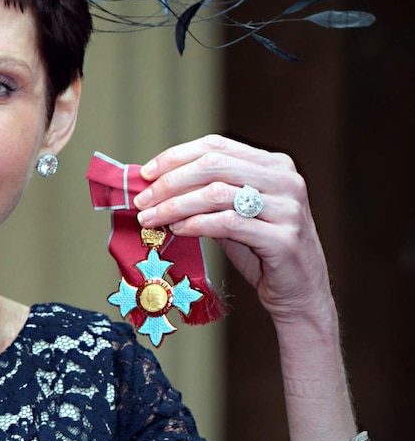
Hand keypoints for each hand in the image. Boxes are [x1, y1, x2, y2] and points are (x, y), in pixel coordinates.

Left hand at [132, 134, 332, 324]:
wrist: (298, 293)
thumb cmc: (260, 251)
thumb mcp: (233, 213)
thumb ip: (206, 194)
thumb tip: (154, 186)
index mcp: (273, 165)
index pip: (216, 147)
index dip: (176, 156)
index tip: (146, 173)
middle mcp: (285, 180)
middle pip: (213, 166)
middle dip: (170, 182)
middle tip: (142, 200)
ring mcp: (287, 208)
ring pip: (217, 193)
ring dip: (175, 205)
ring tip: (151, 218)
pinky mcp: (283, 239)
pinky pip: (228, 223)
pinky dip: (196, 224)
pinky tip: (177, 230)